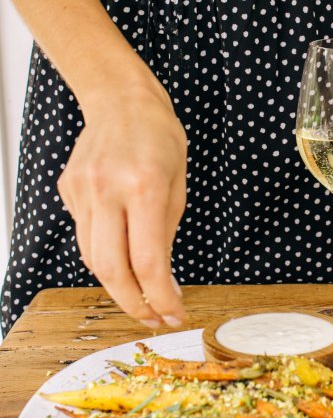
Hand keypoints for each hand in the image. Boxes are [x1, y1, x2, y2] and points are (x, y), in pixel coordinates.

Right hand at [57, 84, 187, 328]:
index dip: (161, 297)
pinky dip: (104, 252)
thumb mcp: (179, 182)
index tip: (174, 314)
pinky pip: (85, 236)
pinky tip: (121, 250)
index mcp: (145, 186)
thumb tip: (163, 281)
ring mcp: (82, 191)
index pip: (149, 261)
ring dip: (118, 284)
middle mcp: (108, 190)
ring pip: (93, 258)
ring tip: (141, 295)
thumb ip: (168, 232)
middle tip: (153, 317)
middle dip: (134, 303)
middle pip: (113, 270)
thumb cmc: (158, 135)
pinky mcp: (68, 191)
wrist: (119, 100)